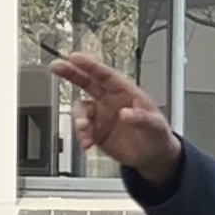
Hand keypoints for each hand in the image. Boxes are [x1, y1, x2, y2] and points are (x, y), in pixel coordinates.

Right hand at [50, 50, 182, 185]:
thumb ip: (141, 119)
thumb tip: (125, 113)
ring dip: (79, 119)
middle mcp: (110, 101)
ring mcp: (101, 116)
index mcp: (125, 93)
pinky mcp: (96, 132)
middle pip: (87, 83)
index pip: (106, 76)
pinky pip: (82, 130)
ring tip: (85, 131)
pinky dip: (82, 136)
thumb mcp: (155, 126)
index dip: (90, 66)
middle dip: (71, 73)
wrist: (153, 157)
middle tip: (56, 66)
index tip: (75, 57)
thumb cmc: (158, 135)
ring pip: (81, 110)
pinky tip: (87, 144)